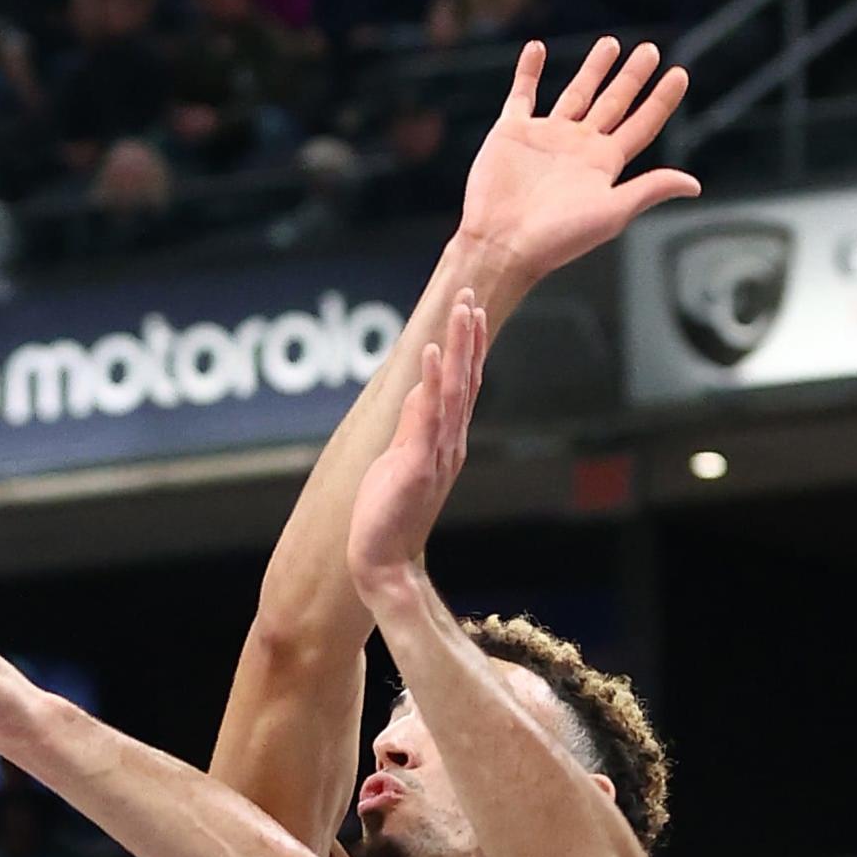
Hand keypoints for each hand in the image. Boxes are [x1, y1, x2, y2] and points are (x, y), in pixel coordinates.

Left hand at [345, 291, 488, 595]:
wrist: (383, 561)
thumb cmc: (388, 515)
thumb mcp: (401, 460)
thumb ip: (414, 427)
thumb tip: (420, 391)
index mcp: (446, 442)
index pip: (462, 386)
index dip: (468, 348)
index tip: (472, 311)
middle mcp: (449, 443)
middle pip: (465, 380)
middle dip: (469, 336)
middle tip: (472, 295)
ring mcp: (436, 453)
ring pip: (453, 390)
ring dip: (459, 347)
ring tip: (463, 309)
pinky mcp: (417, 464)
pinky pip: (428, 417)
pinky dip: (432, 382)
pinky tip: (433, 352)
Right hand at [458, 37, 700, 280]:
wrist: (501, 243)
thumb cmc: (556, 238)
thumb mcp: (611, 212)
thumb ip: (650, 189)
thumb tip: (693, 185)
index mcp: (604, 164)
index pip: (642, 124)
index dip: (662, 100)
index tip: (680, 74)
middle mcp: (578, 147)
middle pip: (614, 103)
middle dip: (632, 77)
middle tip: (650, 50)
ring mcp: (545, 138)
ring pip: (576, 94)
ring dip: (593, 69)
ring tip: (610, 44)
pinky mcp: (512, 133)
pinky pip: (522, 94)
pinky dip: (528, 71)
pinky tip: (537, 48)